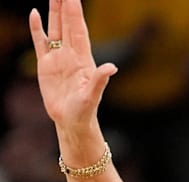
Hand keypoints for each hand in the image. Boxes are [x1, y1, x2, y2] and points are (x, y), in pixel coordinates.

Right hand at [29, 0, 116, 136]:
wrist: (72, 121)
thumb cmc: (85, 110)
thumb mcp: (92, 95)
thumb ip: (100, 80)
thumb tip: (112, 67)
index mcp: (84, 59)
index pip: (79, 30)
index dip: (76, 13)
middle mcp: (71, 55)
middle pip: (68, 25)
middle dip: (66, 7)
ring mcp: (58, 58)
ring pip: (55, 29)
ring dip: (54, 13)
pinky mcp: (46, 65)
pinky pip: (40, 42)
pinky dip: (37, 28)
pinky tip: (35, 14)